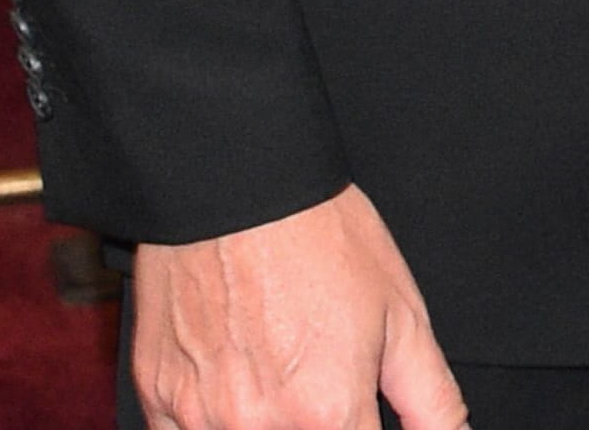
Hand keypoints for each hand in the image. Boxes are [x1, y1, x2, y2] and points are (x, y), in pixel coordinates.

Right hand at [132, 184, 466, 429]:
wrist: (237, 183)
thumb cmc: (318, 234)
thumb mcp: (401, 311)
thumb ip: (431, 400)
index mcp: (328, 411)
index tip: (355, 418)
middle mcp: (261, 426)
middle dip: (315, 426)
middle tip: (315, 385)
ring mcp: (201, 418)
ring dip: (264, 422)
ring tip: (272, 370)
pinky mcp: (157, 401)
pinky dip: (210, 424)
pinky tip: (232, 387)